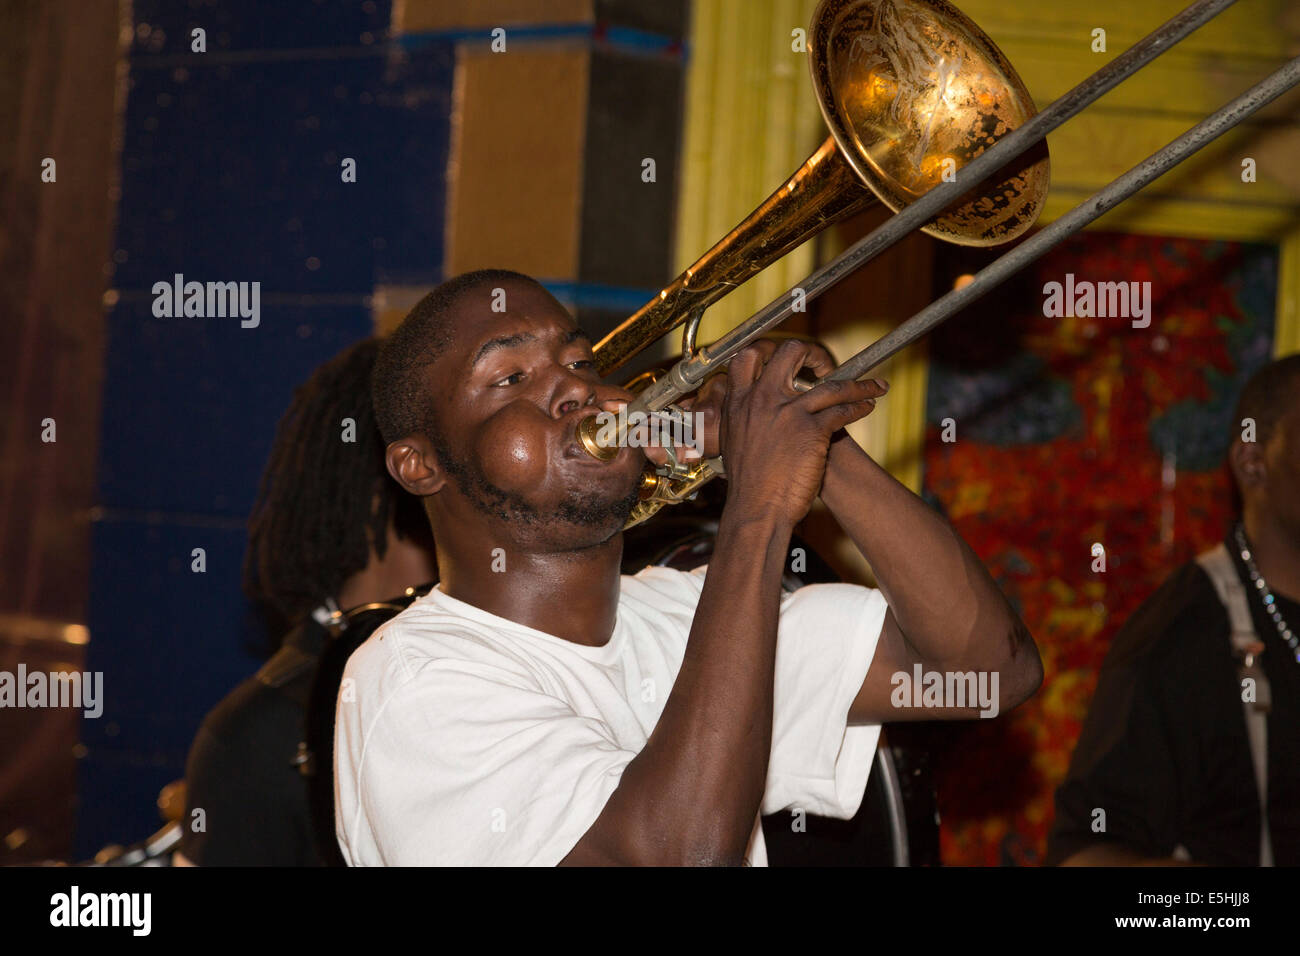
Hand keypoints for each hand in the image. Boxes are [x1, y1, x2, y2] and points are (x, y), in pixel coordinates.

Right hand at [718, 339, 886, 526]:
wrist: (755, 508)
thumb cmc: (747, 483)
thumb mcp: (731, 442)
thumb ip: (742, 419)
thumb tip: (753, 411)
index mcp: (738, 402)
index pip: (748, 357)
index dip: (769, 350)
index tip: (785, 358)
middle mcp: (762, 400)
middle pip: (790, 351)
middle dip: (813, 351)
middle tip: (824, 363)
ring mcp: (788, 412)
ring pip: (832, 384)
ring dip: (858, 384)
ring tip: (874, 386)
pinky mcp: (811, 430)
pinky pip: (842, 410)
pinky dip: (860, 406)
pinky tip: (868, 407)